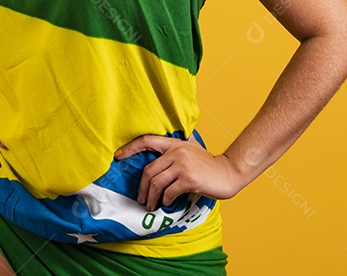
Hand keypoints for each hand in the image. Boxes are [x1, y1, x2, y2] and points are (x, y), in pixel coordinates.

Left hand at [114, 134, 243, 210]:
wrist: (229, 173)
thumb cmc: (208, 165)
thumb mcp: (191, 150)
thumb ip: (175, 151)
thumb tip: (155, 158)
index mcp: (175, 144)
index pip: (147, 141)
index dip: (130, 148)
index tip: (118, 156)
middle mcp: (177, 152)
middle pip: (149, 170)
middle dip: (142, 187)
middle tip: (141, 199)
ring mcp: (183, 165)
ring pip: (156, 183)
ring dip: (151, 197)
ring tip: (150, 205)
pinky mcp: (189, 179)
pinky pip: (169, 192)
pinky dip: (165, 200)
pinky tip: (166, 204)